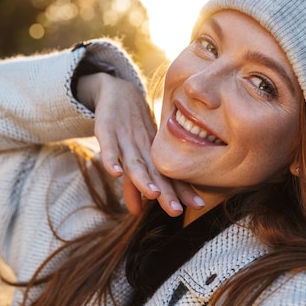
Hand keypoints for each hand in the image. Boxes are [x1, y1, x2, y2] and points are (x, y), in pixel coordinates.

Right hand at [77, 73, 203, 216]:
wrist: (118, 92)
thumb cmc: (131, 130)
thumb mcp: (134, 158)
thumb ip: (134, 186)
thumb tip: (137, 213)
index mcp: (154, 156)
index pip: (171, 177)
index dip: (184, 191)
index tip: (199, 206)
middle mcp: (144, 150)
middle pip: (156, 174)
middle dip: (167, 193)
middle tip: (177, 210)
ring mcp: (125, 140)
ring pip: (135, 162)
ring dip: (143, 179)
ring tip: (153, 194)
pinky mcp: (107, 130)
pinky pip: (108, 146)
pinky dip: (111, 158)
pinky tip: (114, 172)